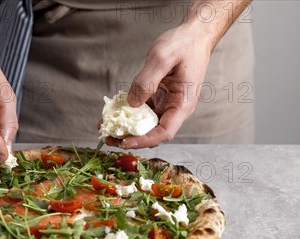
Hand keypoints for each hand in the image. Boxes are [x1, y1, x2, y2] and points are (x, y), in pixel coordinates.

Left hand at [104, 25, 211, 148]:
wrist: (195, 36)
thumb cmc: (184, 45)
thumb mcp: (162, 58)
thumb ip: (146, 82)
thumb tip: (131, 104)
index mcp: (182, 104)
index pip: (164, 132)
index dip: (144, 140)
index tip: (125, 142)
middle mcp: (176, 108)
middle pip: (154, 133)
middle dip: (131, 138)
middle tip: (108, 138)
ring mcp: (168, 104)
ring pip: (147, 124)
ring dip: (127, 128)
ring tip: (105, 128)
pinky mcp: (161, 97)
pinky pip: (144, 111)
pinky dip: (129, 114)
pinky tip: (113, 113)